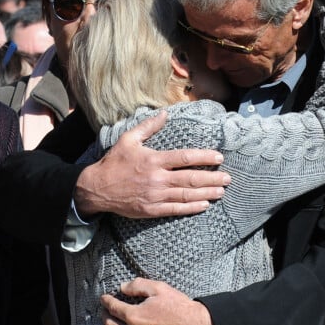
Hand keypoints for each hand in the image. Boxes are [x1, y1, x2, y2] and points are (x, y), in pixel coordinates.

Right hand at [74, 110, 230, 219]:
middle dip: (212, 178)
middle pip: (191, 178)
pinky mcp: (152, 209)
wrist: (97, 188)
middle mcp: (157, 178)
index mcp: (154, 160)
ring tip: (221, 191)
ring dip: (207, 193)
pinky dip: (192, 207)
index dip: (205, 158)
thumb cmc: (114, 162)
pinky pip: (176, 209)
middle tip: (228, 177)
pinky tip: (204, 205)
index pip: (185, 158)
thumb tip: (165, 114)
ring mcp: (155, 195)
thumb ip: (148, 127)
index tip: (219, 158)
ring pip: (187, 194)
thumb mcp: (128, 139)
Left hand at [101, 278, 216, 324]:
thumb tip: (122, 288)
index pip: (112, 307)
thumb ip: (137, 285)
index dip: (106, 301)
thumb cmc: (179, 306)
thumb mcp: (159, 288)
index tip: (105, 298)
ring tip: (107, 324)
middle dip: (104, 315)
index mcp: (134, 315)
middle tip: (105, 310)